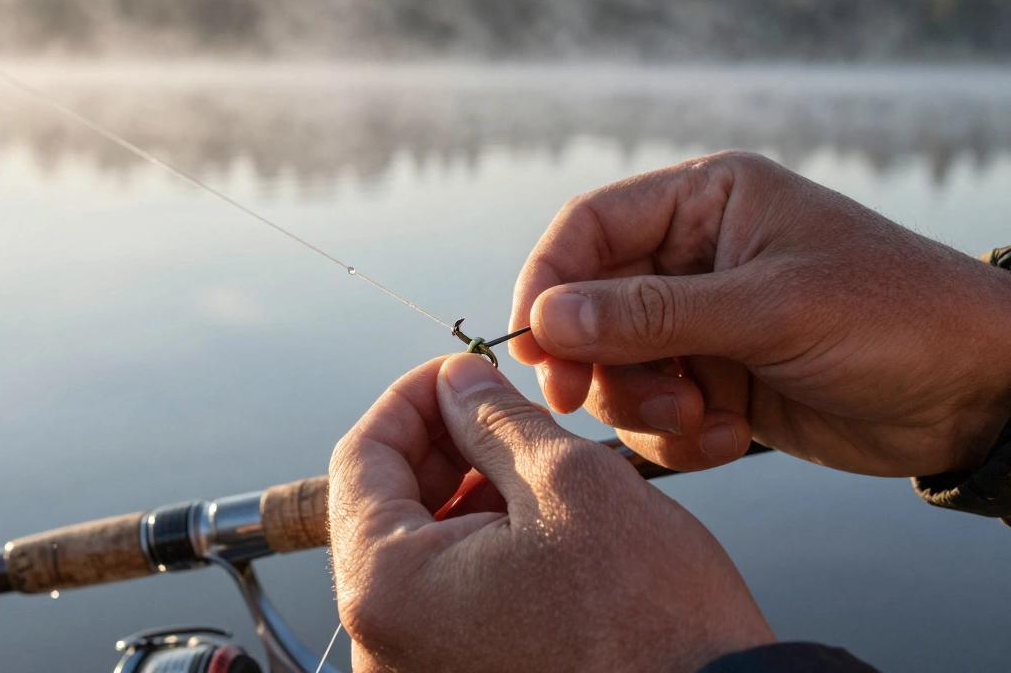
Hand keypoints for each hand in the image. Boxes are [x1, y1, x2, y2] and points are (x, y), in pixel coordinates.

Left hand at [328, 354, 773, 672]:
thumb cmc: (654, 626)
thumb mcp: (572, 482)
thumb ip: (495, 418)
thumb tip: (458, 381)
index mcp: (388, 587)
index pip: (361, 457)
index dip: (412, 397)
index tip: (459, 371)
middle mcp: (382, 641)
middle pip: (384, 505)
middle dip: (442, 444)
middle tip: (502, 408)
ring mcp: (416, 669)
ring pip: (418, 549)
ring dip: (464, 492)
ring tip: (533, 464)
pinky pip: (446, 596)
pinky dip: (479, 546)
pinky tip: (535, 523)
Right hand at [509, 152, 1010, 476]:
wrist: (980, 395)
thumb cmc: (894, 319)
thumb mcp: (770, 309)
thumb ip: (651, 316)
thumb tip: (544, 321)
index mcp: (706, 202)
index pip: (589, 228)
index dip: (548, 282)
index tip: (533, 346)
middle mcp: (693, 257)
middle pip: (590, 306)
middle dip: (597, 361)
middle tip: (589, 401)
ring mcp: (702, 323)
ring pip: (615, 367)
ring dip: (642, 406)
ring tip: (701, 422)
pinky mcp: (716, 381)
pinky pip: (655, 413)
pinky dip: (677, 438)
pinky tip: (732, 440)